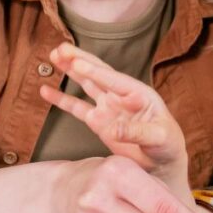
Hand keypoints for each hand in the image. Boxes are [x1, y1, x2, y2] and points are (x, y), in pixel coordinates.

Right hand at [39, 43, 187, 186]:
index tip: (77, 62)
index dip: (95, 71)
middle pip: (98, 73)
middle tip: (60, 49)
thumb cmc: (167, 145)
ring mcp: (108, 107)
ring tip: (53, 56)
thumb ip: (137, 132)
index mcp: (138, 94)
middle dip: (79, 60)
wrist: (162, 163)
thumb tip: (112, 130)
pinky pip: (76, 108)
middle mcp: (121, 96)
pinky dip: (62, 99)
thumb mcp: (159, 137)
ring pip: (85, 84)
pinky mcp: (98, 122)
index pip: (113, 79)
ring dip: (70, 70)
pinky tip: (45, 90)